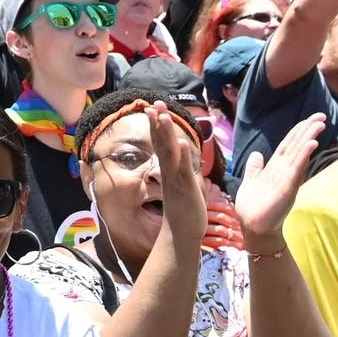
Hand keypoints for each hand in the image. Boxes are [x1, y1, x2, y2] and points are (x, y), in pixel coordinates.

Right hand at [146, 103, 207, 250]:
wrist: (182, 233)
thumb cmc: (184, 208)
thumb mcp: (180, 184)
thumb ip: (177, 168)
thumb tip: (177, 156)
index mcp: (169, 169)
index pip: (160, 143)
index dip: (156, 125)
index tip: (152, 107)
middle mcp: (169, 171)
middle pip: (161, 143)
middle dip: (158, 122)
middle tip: (153, 103)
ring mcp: (176, 179)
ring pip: (170, 153)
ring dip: (166, 133)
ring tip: (163, 115)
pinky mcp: (186, 189)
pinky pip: (183, 170)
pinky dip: (183, 156)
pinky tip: (182, 142)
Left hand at [234, 112, 325, 253]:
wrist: (253, 226)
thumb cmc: (254, 206)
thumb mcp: (252, 180)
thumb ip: (255, 168)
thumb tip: (257, 154)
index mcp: (276, 167)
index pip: (288, 144)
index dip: (298, 131)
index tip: (309, 119)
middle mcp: (284, 170)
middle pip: (297, 146)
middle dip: (308, 130)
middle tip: (321, 116)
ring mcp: (287, 178)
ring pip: (299, 154)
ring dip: (308, 138)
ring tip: (319, 124)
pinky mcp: (287, 188)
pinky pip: (296, 169)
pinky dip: (303, 156)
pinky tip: (310, 144)